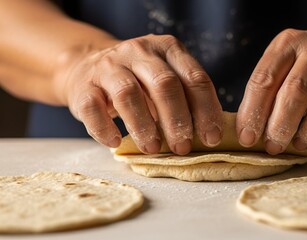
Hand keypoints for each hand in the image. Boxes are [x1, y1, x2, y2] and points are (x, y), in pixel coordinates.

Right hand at [53, 35, 222, 154]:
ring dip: (144, 126)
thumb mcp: (166, 78)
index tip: (211, 137)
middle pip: (164, 84)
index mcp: (168, 48)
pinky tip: (116, 142)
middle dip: (177, 120)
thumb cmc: (138, 81)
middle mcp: (139, 51)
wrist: (87, 66)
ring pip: (129, 94)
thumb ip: (186, 97)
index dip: (206, 110)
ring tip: (153, 148)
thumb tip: (210, 134)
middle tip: (182, 147)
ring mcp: (108, 66)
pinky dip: (105, 129)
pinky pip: (92, 108)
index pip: (194, 77)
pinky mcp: (83, 85)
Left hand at [237, 29, 306, 153]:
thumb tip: (249, 132)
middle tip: (273, 146)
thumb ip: (266, 93)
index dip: (253, 112)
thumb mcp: (283, 68)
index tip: (247, 138)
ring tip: (299, 144)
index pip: (264, 79)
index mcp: (288, 43)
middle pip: (295, 91)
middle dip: (280, 125)